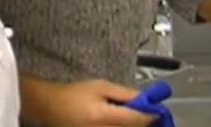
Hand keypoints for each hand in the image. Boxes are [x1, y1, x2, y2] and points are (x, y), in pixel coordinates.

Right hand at [21, 76, 156, 126]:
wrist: (52, 107)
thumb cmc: (76, 94)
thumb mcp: (101, 87)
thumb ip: (124, 94)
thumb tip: (145, 99)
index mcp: (102, 116)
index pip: (135, 120)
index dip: (151, 116)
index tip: (159, 111)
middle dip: (144, 123)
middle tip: (152, 115)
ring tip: (137, 118)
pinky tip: (124, 123)